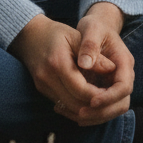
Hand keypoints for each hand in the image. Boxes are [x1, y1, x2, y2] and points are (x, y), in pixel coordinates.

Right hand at [8, 13, 128, 125]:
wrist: (30, 35)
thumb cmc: (56, 33)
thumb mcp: (77, 37)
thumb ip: (94, 55)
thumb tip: (112, 69)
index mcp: (58, 63)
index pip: (81, 89)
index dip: (98, 95)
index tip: (112, 93)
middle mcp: (47, 78)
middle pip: (75, 103)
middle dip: (93, 106)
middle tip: (110, 101)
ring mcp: (42, 86)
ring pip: (68, 107)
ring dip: (85, 108)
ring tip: (101, 102)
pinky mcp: (41, 89)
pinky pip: (61, 103)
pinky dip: (75, 104)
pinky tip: (86, 99)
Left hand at [71, 2, 134, 124]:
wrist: (97, 27)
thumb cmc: (95, 26)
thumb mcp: (92, 29)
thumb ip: (89, 45)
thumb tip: (84, 64)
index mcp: (124, 62)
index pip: (124, 87)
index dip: (109, 97)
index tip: (91, 100)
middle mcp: (123, 76)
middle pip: (121, 104)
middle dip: (102, 112)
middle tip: (80, 113)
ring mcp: (115, 84)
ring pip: (112, 110)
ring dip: (95, 116)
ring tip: (74, 115)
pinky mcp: (105, 89)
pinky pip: (102, 108)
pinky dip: (89, 114)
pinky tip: (70, 112)